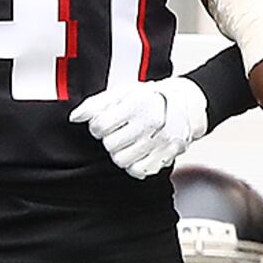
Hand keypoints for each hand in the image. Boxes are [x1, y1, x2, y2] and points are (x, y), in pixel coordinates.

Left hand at [69, 74, 211, 179]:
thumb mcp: (123, 92)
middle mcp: (152, 123)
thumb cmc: (151, 97)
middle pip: (110, 145)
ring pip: (121, 160)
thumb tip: (75, 117)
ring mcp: (161, 142)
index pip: (100, 126)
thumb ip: (96, 104)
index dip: (98, 125)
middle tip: (120, 131)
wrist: (187, 103)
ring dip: (120, 152)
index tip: (107, 122)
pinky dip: (134, 164)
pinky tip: (137, 153)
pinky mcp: (168, 155)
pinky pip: (138, 170)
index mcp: (138, 104)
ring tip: (129, 142)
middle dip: (110, 139)